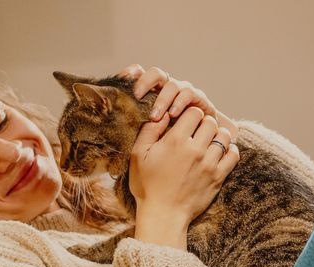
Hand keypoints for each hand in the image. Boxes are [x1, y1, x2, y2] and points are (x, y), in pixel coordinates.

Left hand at [119, 64, 237, 137]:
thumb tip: (112, 124)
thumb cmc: (170, 142)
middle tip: (136, 97)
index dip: (131, 73)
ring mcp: (183, 91)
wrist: (201, 146)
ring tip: (155, 117)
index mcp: (153, 92)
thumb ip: (136, 125)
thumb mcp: (149, 133)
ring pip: (172, 85)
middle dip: (145, 82)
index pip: (140, 74)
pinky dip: (179, 102)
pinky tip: (173, 114)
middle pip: (156, 74)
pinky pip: (188, 94)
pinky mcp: (198, 98)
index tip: (123, 78)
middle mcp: (167, 88)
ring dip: (162, 100)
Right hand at [127, 106, 240, 248]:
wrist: (163, 215)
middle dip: (203, 124)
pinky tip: (219, 154)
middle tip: (196, 132)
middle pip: (211, 122)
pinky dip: (229, 150)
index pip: (194, 112)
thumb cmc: (147, 185)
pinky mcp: (218, 177)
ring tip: (208, 143)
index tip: (185, 123)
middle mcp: (195, 150)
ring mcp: (209, 164)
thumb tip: (162, 114)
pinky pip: (234, 155)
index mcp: (175, 141)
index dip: (189, 115)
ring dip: (217, 136)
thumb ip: (150, 130)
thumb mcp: (138, 155)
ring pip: (224, 136)